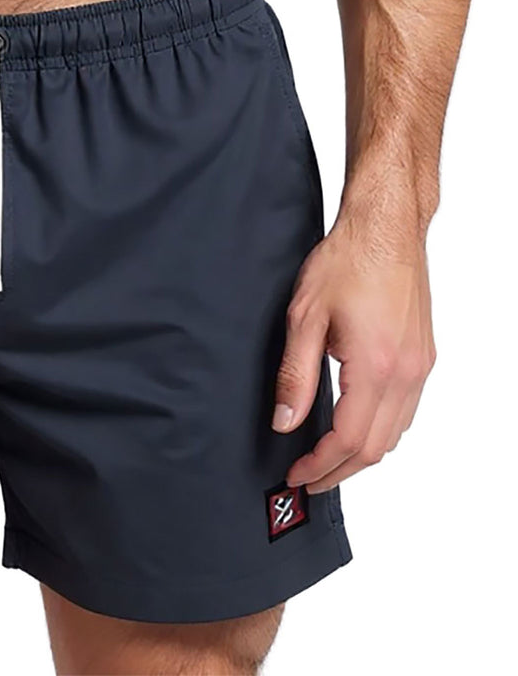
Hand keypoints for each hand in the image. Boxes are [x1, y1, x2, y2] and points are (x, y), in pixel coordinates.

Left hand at [271, 212, 435, 492]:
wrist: (385, 229)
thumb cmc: (346, 262)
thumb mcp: (304, 318)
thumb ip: (295, 376)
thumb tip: (285, 422)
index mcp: (376, 368)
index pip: (348, 439)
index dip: (319, 464)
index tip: (295, 474)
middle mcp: (406, 374)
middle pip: (376, 448)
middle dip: (339, 471)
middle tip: (307, 479)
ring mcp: (420, 366)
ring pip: (395, 433)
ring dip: (361, 455)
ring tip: (326, 460)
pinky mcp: (423, 356)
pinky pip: (406, 411)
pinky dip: (380, 431)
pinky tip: (356, 427)